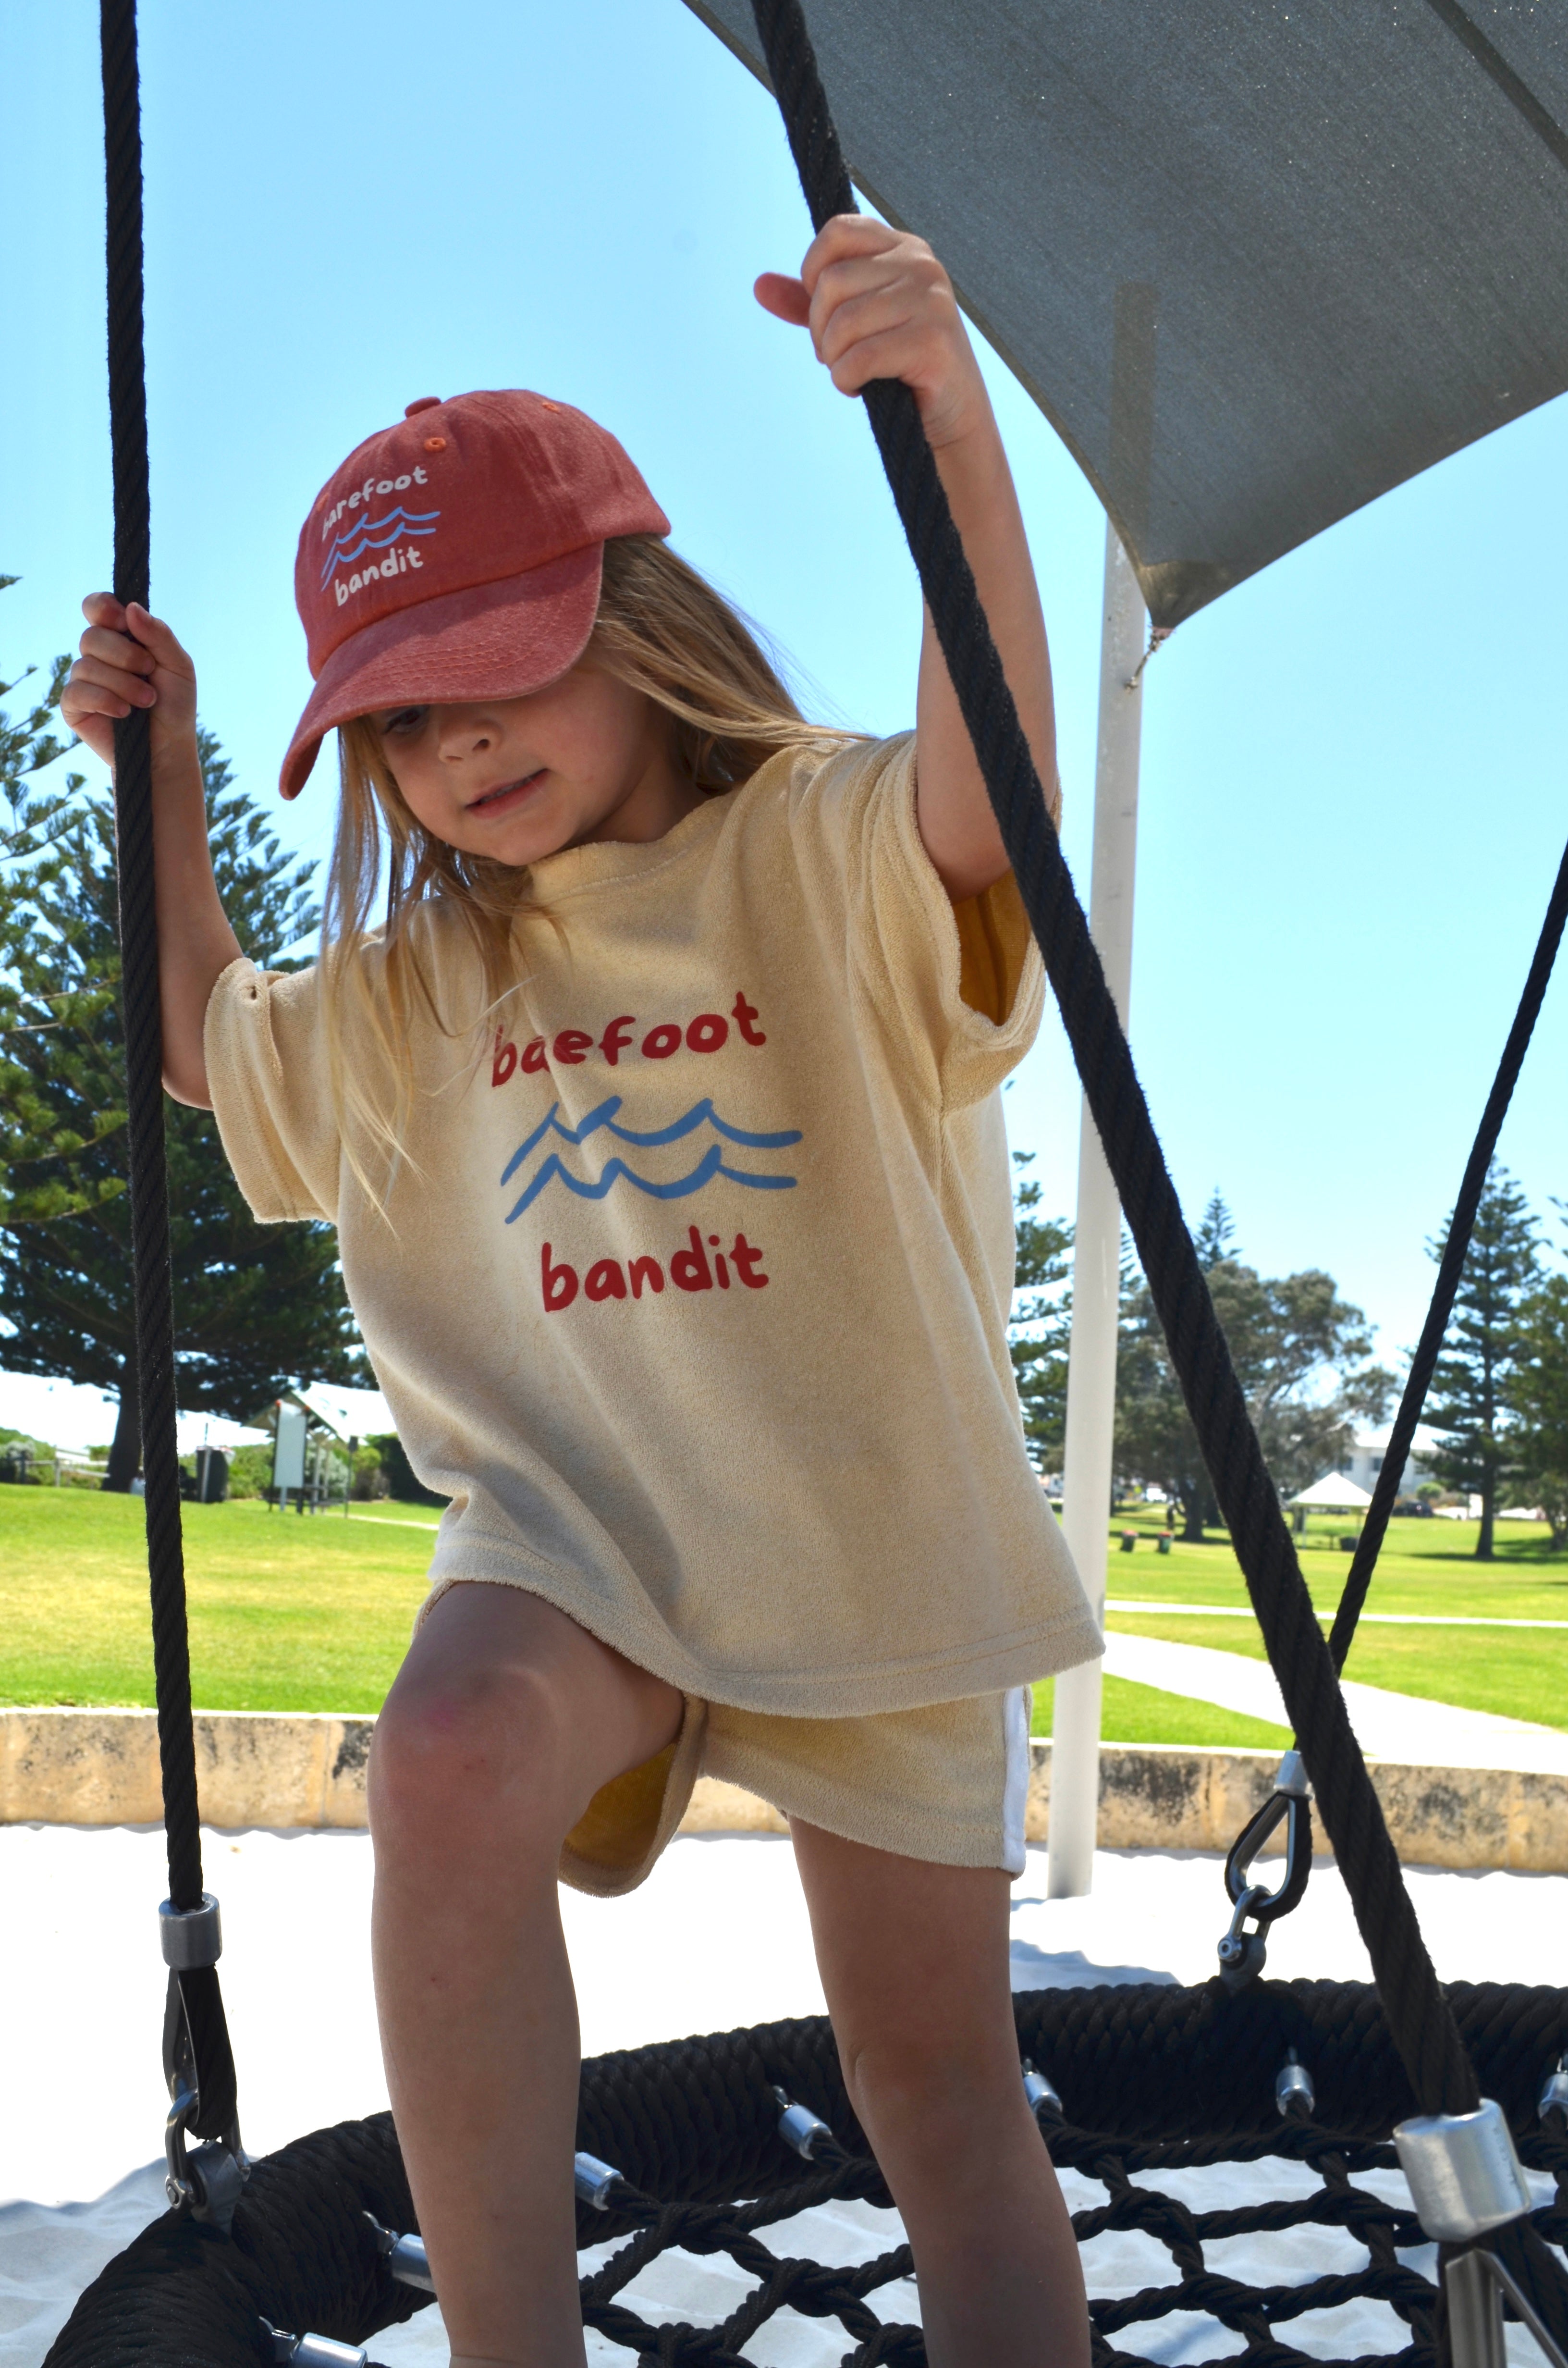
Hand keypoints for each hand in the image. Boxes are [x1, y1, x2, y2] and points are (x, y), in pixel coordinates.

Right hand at [61, 595, 196, 769]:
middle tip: (149, 672)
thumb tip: (131, 608)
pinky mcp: (74, 706)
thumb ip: (159, 635)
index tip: (122, 620)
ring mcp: (83, 680)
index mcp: (121, 638)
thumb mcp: (178, 666)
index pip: (96, 607)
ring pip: (86, 666)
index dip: (103, 608)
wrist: (168, 747)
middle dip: (125, 655)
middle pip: (91, 637)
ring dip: (123, 684)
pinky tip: (124, 713)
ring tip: (147, 700)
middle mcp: (98, 655)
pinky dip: (105, 700)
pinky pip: (77, 692)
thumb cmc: (175, 705)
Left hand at [754, 216, 988, 449]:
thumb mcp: (852, 323)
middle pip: (832, 282)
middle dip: (819, 329)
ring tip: (850, 373)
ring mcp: (931, 300)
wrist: (951, 416)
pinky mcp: (932, 342)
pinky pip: (861, 357)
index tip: (823, 311)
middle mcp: (921, 264)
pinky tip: (860, 387)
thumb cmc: (900, 365)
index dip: (812, 271)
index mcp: (903, 248)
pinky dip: (847, 380)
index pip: (837, 231)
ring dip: (833, 359)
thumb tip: (758, 285)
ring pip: (843, 322)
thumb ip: (809, 302)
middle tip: (835, 355)